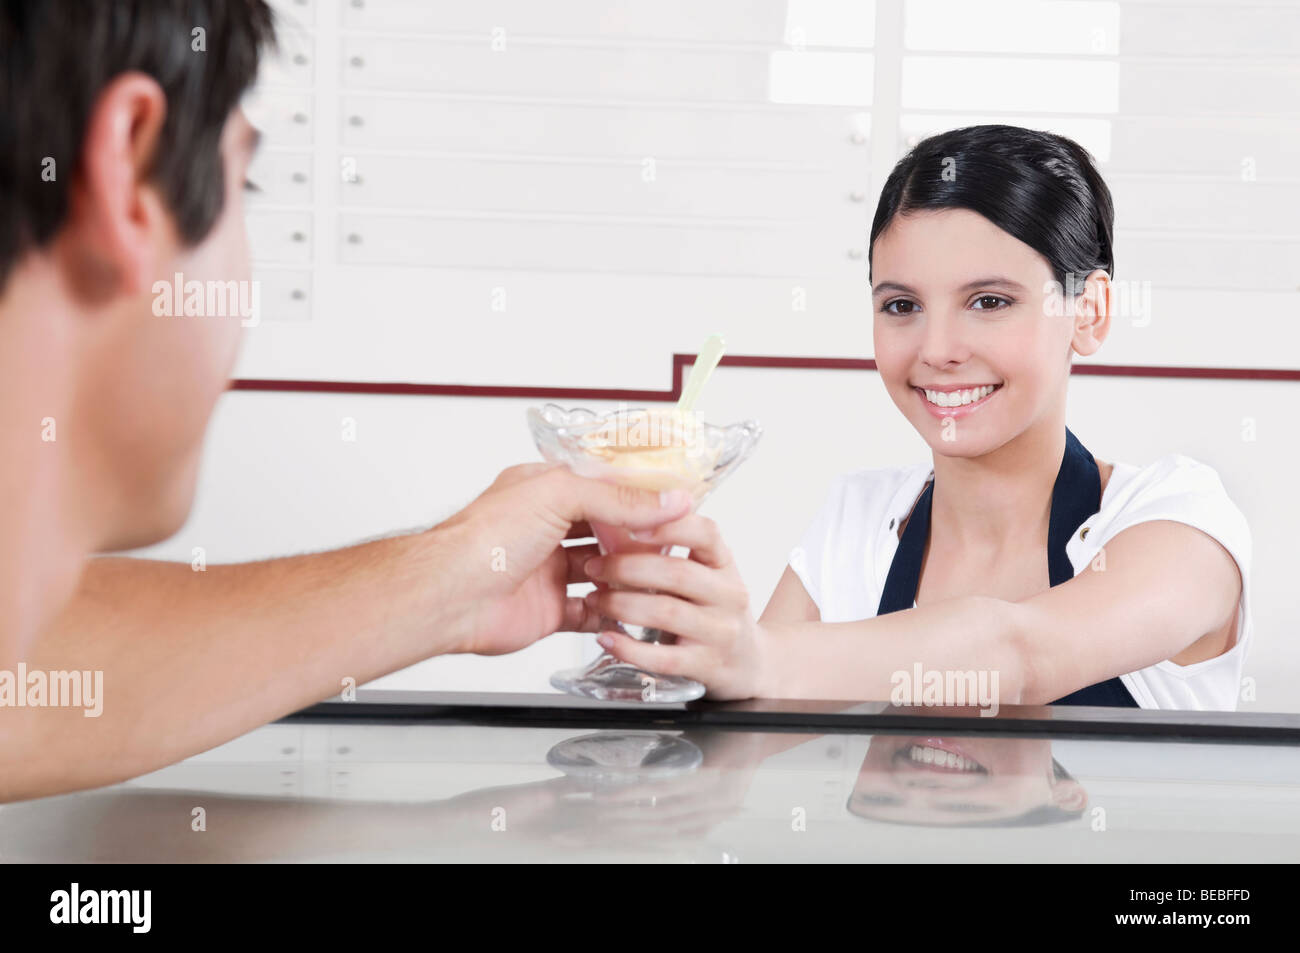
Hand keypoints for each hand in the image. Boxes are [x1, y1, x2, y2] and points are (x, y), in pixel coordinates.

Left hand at [445, 463, 692, 655]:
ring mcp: (547, 570)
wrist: (452, 595)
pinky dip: (611, 613)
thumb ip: (618, 497)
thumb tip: (668, 499)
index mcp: (544, 491)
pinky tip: (634, 609)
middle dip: (638, 537)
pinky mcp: (548, 609)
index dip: (638, 493)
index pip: (602, 486)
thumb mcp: (560, 496)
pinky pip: (588, 613)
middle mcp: (546, 528)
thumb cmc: (487, 538)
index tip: (674, 502)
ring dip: (628, 574)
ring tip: (658, 573)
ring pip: (602, 570)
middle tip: (673, 541)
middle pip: (605, 530)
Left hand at [579, 514, 767, 699]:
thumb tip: (641, 508)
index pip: (705, 532)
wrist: (747, 667)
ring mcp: (721, 632)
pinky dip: (628, 648)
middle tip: (594, 566)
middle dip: (628, 567)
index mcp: (722, 561)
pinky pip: (663, 658)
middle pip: (677, 572)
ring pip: (666, 612)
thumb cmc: (709, 611)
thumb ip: (670, 546)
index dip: (669, 525)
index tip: (632, 526)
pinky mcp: (707, 667)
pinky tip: (605, 638)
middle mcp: (728, 593)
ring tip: (594, 600)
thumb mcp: (699, 572)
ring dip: (621, 604)